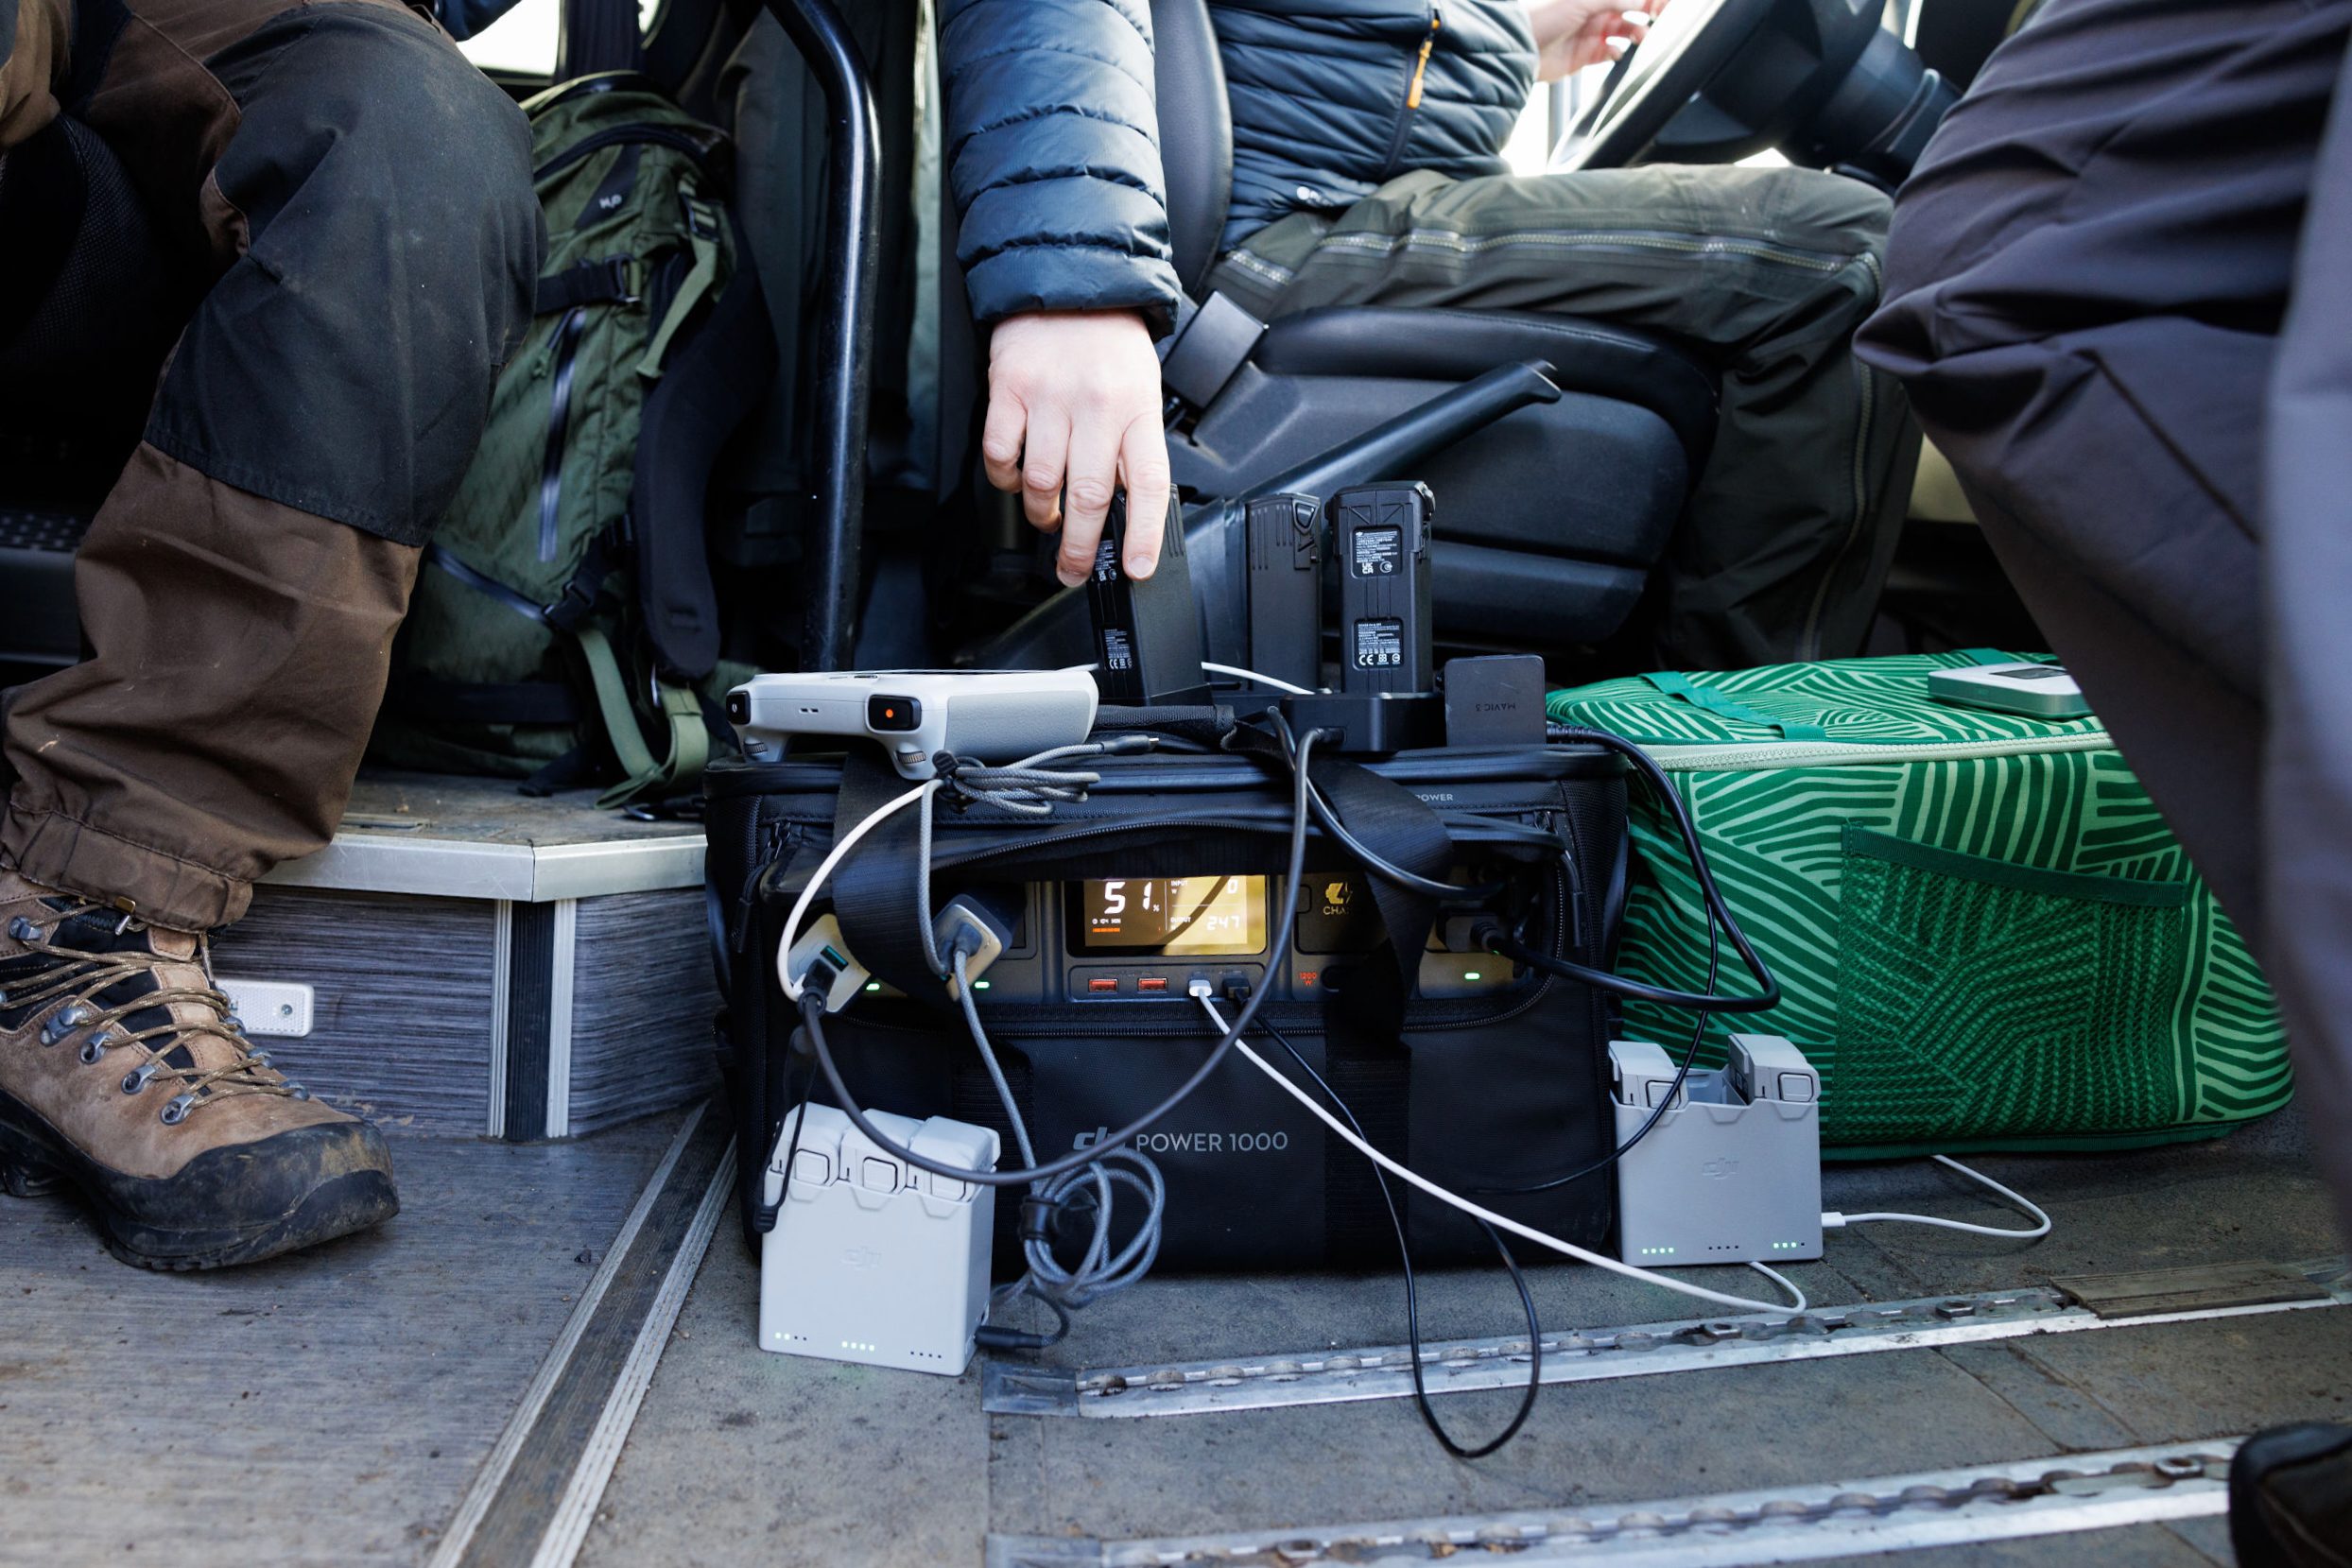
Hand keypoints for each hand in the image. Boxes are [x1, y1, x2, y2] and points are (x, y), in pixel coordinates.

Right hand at [982, 309, 1170, 586]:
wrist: (1069, 281)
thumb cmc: (1108, 345)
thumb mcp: (1141, 392)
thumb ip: (1131, 446)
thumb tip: (1124, 512)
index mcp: (1138, 409)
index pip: (1148, 484)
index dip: (1143, 534)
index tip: (1136, 568)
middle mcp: (1096, 405)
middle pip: (1089, 496)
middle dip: (1081, 547)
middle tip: (1074, 569)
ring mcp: (1051, 397)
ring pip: (1041, 483)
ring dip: (1042, 515)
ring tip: (1049, 518)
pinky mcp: (1010, 389)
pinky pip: (1001, 454)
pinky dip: (1006, 479)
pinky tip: (1017, 477)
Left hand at [1527, 0, 1667, 79]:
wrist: (1518, 48)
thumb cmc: (1542, 17)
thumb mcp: (1582, 0)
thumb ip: (1614, 0)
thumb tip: (1640, 3)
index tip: (1661, 4)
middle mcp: (1593, 10)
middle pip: (1629, 8)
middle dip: (1646, 11)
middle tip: (1657, 17)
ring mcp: (1590, 32)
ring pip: (1623, 31)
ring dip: (1635, 32)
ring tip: (1640, 36)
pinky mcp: (1585, 56)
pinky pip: (1609, 53)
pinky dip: (1617, 52)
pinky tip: (1615, 52)